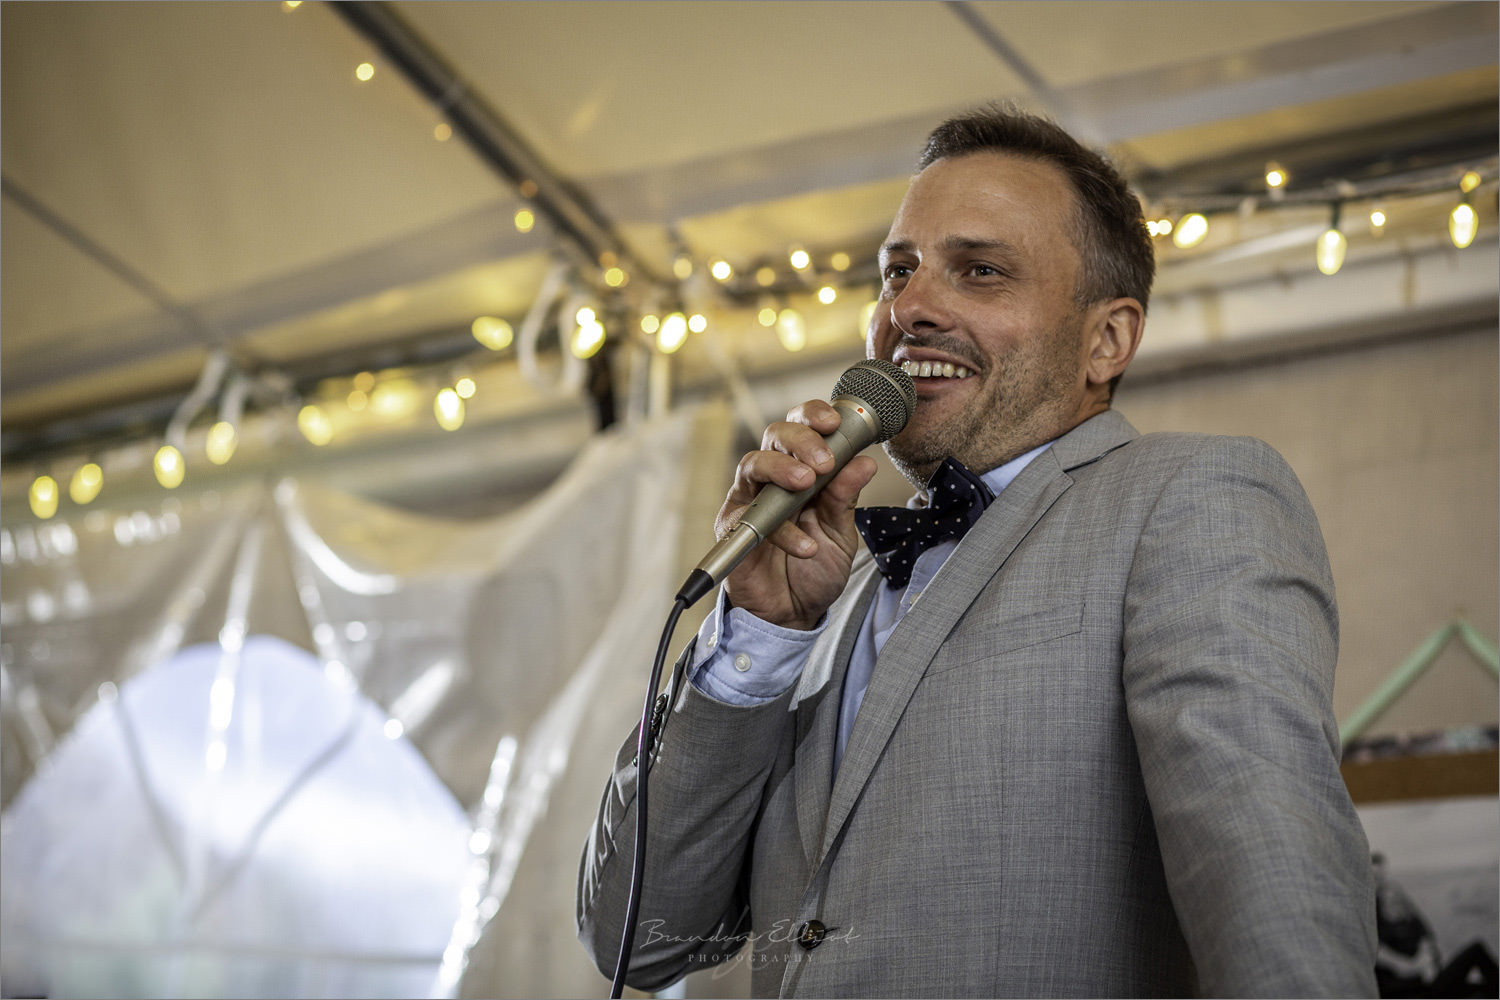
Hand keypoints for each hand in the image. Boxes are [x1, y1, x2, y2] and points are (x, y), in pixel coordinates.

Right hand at [715, 399, 877, 629]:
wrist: (793, 613)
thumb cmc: (814, 568)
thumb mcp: (840, 532)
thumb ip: (846, 498)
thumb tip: (865, 461)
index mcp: (802, 470)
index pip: (803, 427)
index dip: (814, 415)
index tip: (835, 421)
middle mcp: (772, 479)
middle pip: (775, 435)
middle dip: (801, 439)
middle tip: (824, 460)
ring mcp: (750, 500)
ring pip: (753, 464)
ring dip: (781, 468)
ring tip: (806, 483)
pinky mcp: (733, 528)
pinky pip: (751, 517)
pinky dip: (782, 532)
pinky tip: (806, 546)